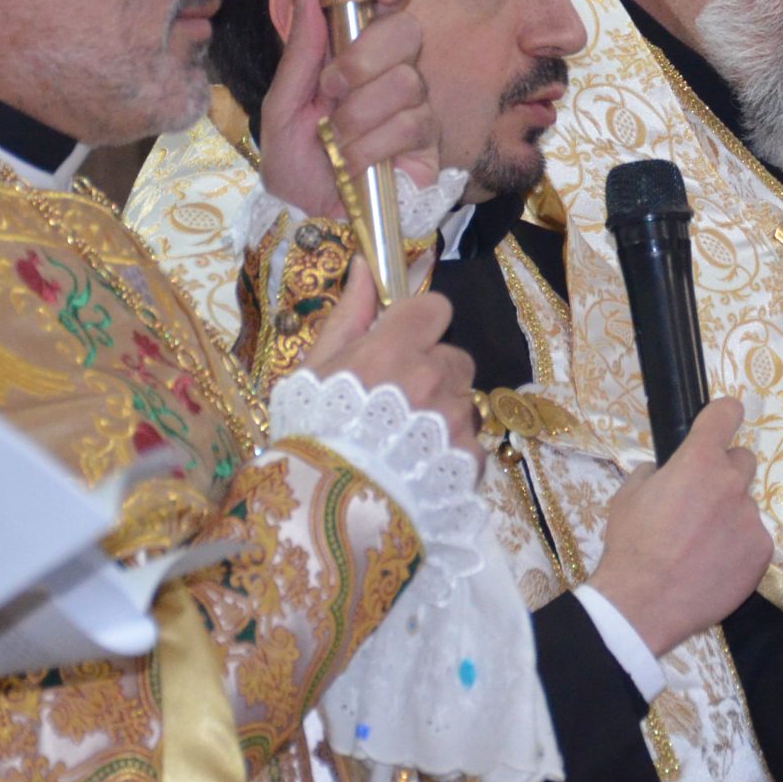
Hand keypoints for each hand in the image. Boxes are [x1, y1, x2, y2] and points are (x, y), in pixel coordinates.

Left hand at [259, 0, 437, 219]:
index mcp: (356, 53)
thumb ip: (300, 50)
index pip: (390, 1)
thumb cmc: (295, 163)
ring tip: (337, 141)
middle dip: (365, 56)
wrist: (310, 218)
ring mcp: (415, 106)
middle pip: (407, 30)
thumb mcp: (283, 105)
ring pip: (406, 80)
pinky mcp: (429, 143)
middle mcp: (392, 72)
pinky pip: (412, 123)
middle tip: (333, 88)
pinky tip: (356, 161)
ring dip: (360, 114)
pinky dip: (373, 144)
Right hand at [301, 265, 474, 452]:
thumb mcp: (314, 370)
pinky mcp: (470, 458)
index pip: (436, 309)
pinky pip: (471, 440)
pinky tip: (420, 468)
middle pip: (453, 358)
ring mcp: (455, 419)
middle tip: (398, 405)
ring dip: (444, 413)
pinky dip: (452, 451)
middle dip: (433, 374)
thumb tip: (366, 265)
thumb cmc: (311, 436)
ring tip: (406, 443)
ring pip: (464, 399)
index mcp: (392, 349)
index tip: (401, 345)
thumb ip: (349, 316)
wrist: (324, 515)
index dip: (420, 326)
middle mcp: (432, 377)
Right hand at [590, 399, 772, 656]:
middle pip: (742, 460)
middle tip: (699, 502)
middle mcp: (732, 482)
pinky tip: (712, 566)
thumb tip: (667, 472)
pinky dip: (737, 547)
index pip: (726, 414)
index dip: (723, 414)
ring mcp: (751, 518)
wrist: (643, 605)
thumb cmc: (631, 546)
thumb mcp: (628, 496)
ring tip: (700, 546)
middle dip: (723, 473)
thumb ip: (654, 473)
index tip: (722, 420)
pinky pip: (752, 538)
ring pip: (744, 505)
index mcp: (699, 461)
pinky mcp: (762, 551)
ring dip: (728, 516)